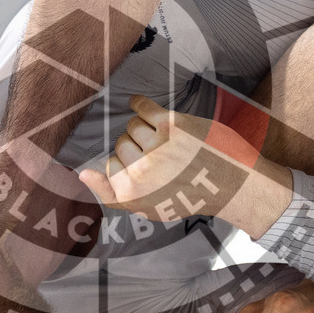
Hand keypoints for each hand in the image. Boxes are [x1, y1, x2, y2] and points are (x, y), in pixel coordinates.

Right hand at [79, 95, 292, 235]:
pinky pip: (143, 107)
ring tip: (164, 140)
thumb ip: (111, 194)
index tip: (144, 168)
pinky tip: (138, 103)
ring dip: (144, 129)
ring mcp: (156, 145)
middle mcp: (140, 170)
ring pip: (133, 126)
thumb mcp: (147, 209)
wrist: (231, 184)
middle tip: (159, 156)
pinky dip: (138, 102)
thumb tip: (81, 173)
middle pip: (120, 143)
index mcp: (132, 193)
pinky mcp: (172, 125)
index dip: (125, 164)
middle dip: (136, 147)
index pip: (109, 164)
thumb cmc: (189, 197)